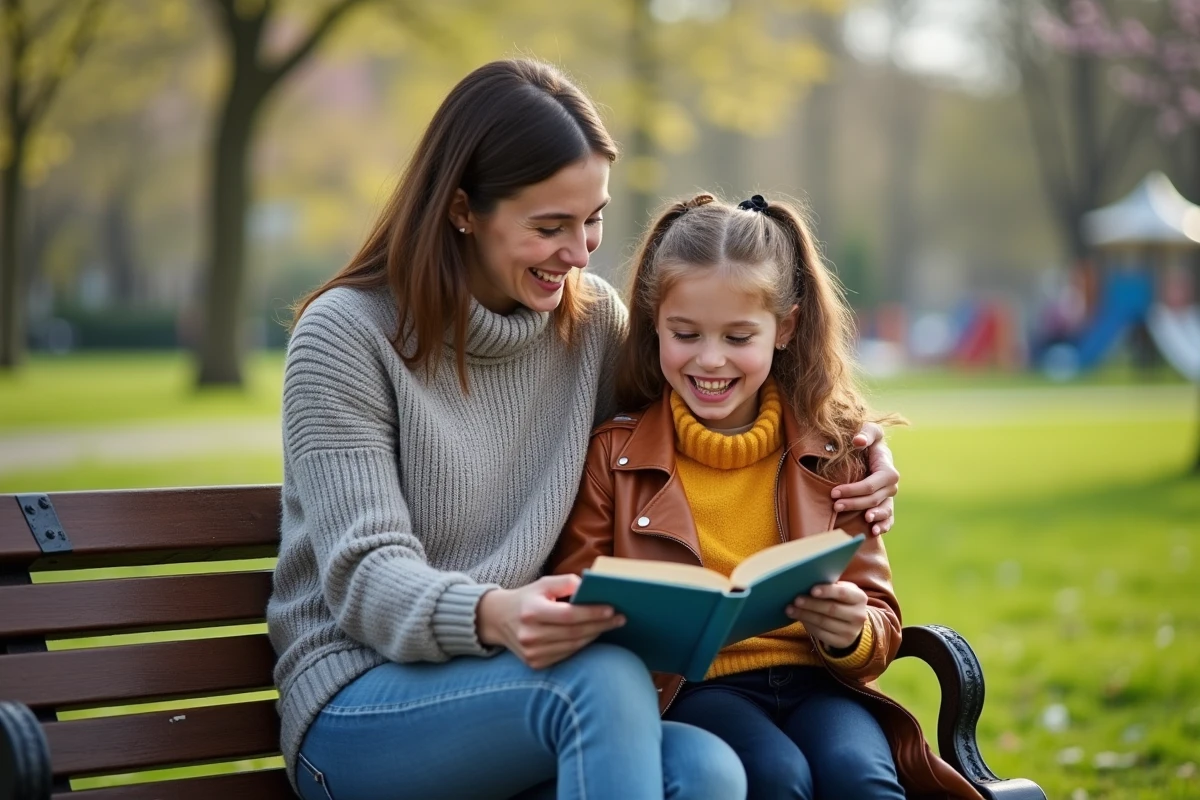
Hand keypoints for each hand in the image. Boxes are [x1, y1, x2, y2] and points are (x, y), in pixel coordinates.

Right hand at [476, 574, 624, 668]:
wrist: (498, 619)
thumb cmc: (527, 598)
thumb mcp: (543, 584)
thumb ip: (566, 582)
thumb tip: (590, 586)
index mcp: (531, 611)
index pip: (568, 615)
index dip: (592, 613)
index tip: (612, 609)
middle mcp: (529, 635)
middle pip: (574, 632)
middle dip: (600, 625)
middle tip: (619, 618)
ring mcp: (531, 653)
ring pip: (573, 646)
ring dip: (594, 636)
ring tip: (609, 625)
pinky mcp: (535, 664)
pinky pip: (566, 655)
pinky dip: (581, 645)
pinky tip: (592, 635)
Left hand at [786, 581, 867, 649]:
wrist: (853, 623)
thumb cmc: (842, 600)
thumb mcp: (843, 590)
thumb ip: (831, 586)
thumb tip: (807, 581)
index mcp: (859, 598)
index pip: (843, 593)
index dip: (827, 591)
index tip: (812, 590)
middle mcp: (859, 615)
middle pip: (831, 609)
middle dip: (811, 604)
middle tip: (795, 600)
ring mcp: (851, 631)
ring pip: (823, 622)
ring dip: (805, 615)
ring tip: (790, 609)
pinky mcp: (842, 642)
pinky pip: (821, 634)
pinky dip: (808, 625)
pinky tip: (799, 618)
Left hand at [831, 421, 898, 535]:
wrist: (874, 451)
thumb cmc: (869, 440)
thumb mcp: (869, 431)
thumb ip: (865, 433)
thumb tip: (858, 441)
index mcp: (888, 471)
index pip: (870, 485)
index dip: (853, 490)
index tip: (834, 492)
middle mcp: (891, 487)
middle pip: (873, 499)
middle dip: (854, 504)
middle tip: (835, 505)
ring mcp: (889, 498)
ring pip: (883, 511)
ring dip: (873, 517)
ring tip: (864, 520)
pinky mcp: (886, 505)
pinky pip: (888, 518)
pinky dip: (884, 525)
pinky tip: (874, 532)